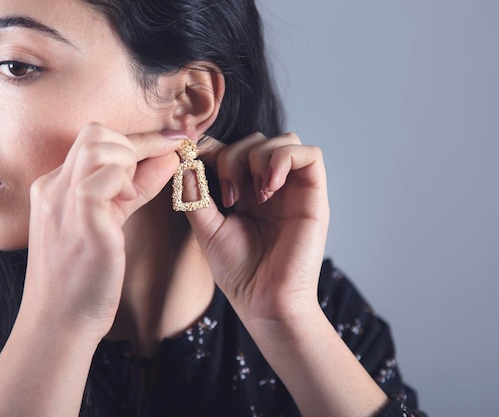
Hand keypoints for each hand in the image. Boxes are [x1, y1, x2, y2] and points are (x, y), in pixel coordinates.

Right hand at [20, 124, 181, 340]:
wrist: (59, 323)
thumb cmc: (83, 278)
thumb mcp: (108, 223)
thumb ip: (135, 189)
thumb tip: (167, 159)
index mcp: (54, 188)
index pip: (94, 142)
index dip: (137, 141)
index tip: (171, 143)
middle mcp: (52, 188)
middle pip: (95, 133)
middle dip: (136, 144)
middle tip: (155, 170)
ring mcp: (63, 202)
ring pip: (98, 146)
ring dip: (130, 161)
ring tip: (133, 195)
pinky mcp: (82, 220)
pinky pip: (105, 176)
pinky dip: (127, 181)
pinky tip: (129, 203)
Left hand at [186, 132, 329, 326]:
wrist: (265, 302)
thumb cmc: (239, 272)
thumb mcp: (206, 228)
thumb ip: (195, 194)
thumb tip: (184, 159)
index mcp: (245, 191)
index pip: (232, 148)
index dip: (214, 148)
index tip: (197, 164)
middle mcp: (271, 186)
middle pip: (255, 140)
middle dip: (233, 157)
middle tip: (228, 197)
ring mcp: (294, 189)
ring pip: (284, 140)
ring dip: (260, 159)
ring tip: (253, 197)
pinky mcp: (314, 195)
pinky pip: (310, 155)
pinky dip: (285, 160)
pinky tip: (269, 189)